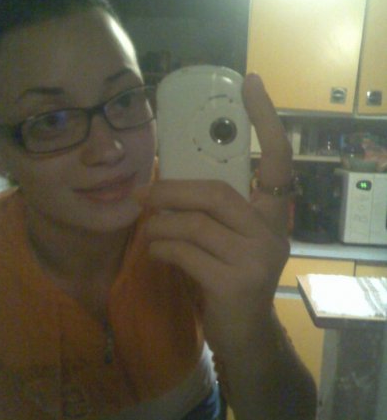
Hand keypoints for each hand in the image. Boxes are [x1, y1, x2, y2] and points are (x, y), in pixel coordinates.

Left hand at [136, 74, 291, 346]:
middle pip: (216, 193)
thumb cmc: (232, 281)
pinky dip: (162, 249)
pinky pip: (185, 253)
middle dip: (171, 191)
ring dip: (161, 225)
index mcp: (272, 216)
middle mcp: (271, 233)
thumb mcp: (231, 243)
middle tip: (141, 194)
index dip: (265, 121)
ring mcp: (256, 259)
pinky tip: (156, 253)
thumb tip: (166, 187)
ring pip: (194, 224)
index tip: (251, 83)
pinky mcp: (234, 284)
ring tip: (147, 230)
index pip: (278, 161)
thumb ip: (214, 214)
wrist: (245, 336)